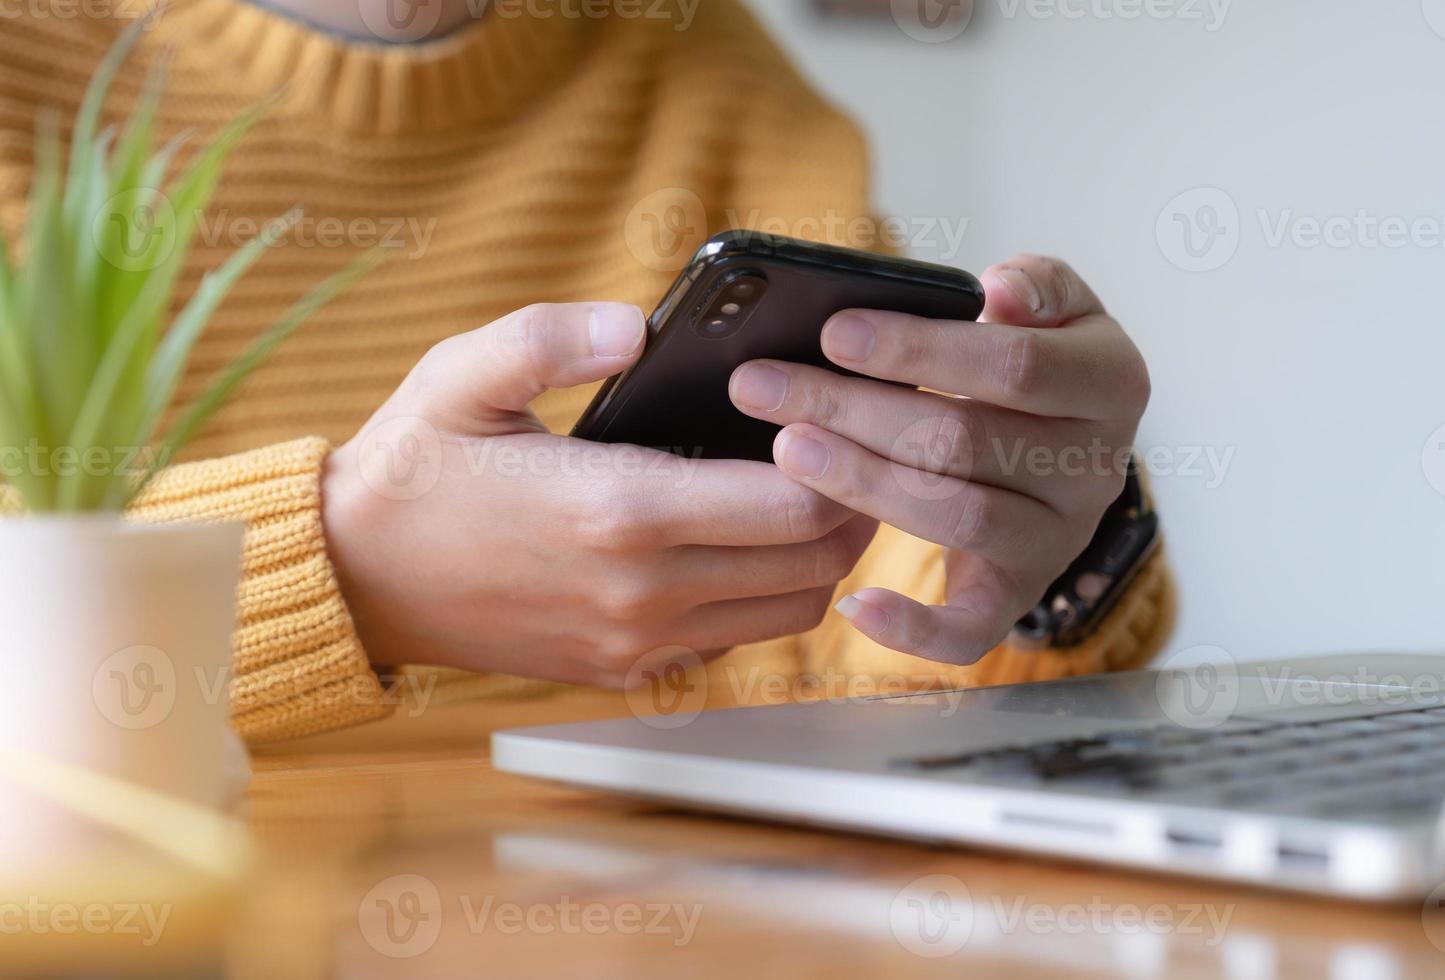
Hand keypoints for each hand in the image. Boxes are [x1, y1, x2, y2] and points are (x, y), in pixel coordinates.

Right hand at [323, 302, 875, 685]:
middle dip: (852, 505)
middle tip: (849, 449)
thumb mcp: (464, 373)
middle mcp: (642, 591)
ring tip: (811, 494)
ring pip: (790, 612)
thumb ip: (554, 335)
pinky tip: (748, 543)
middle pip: (813, 562)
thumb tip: (639, 326)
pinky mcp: (625, 669)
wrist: (356, 578)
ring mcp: (637, 640)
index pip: (791, 502)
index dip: (838, 457)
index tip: (835, 414)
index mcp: (618, 510)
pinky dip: (768, 595)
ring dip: (821, 556)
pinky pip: (736, 639)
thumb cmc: (414, 467)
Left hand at [727, 255, 1149, 664]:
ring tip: (788, 448)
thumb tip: (1001, 293)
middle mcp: (1096, 469)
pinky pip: (973, 630)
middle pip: (964, 440)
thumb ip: (1035, 284)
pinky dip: (915, 629)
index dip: (919, 350)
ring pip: (957, 516)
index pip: (1014, 366)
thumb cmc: (1036, 362)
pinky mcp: (1019, 594)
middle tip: (765, 387)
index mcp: (1111, 382)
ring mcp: (1058, 539)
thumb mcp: (1054, 307)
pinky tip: (854, 603)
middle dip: (853, 409)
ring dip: (862, 482)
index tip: (833, 333)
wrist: (1065, 445)